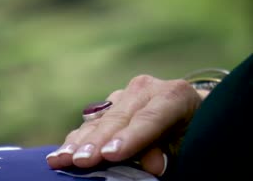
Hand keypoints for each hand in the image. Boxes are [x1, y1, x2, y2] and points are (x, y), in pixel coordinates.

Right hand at [46, 75, 201, 176]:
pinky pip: (91, 123)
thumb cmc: (193, 131)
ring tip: (60, 158)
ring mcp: (124, 94)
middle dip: (96, 142)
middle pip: (118, 118)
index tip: (109, 154)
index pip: (150, 118)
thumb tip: (152, 165)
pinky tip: (60, 152)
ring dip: (79, 142)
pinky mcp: (109, 103)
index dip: (130, 137)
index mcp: (174, 95)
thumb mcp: (191, 141)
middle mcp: (145, 89)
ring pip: (99, 120)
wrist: (190, 110)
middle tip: (79, 160)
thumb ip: (172, 151)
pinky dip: (77, 139)